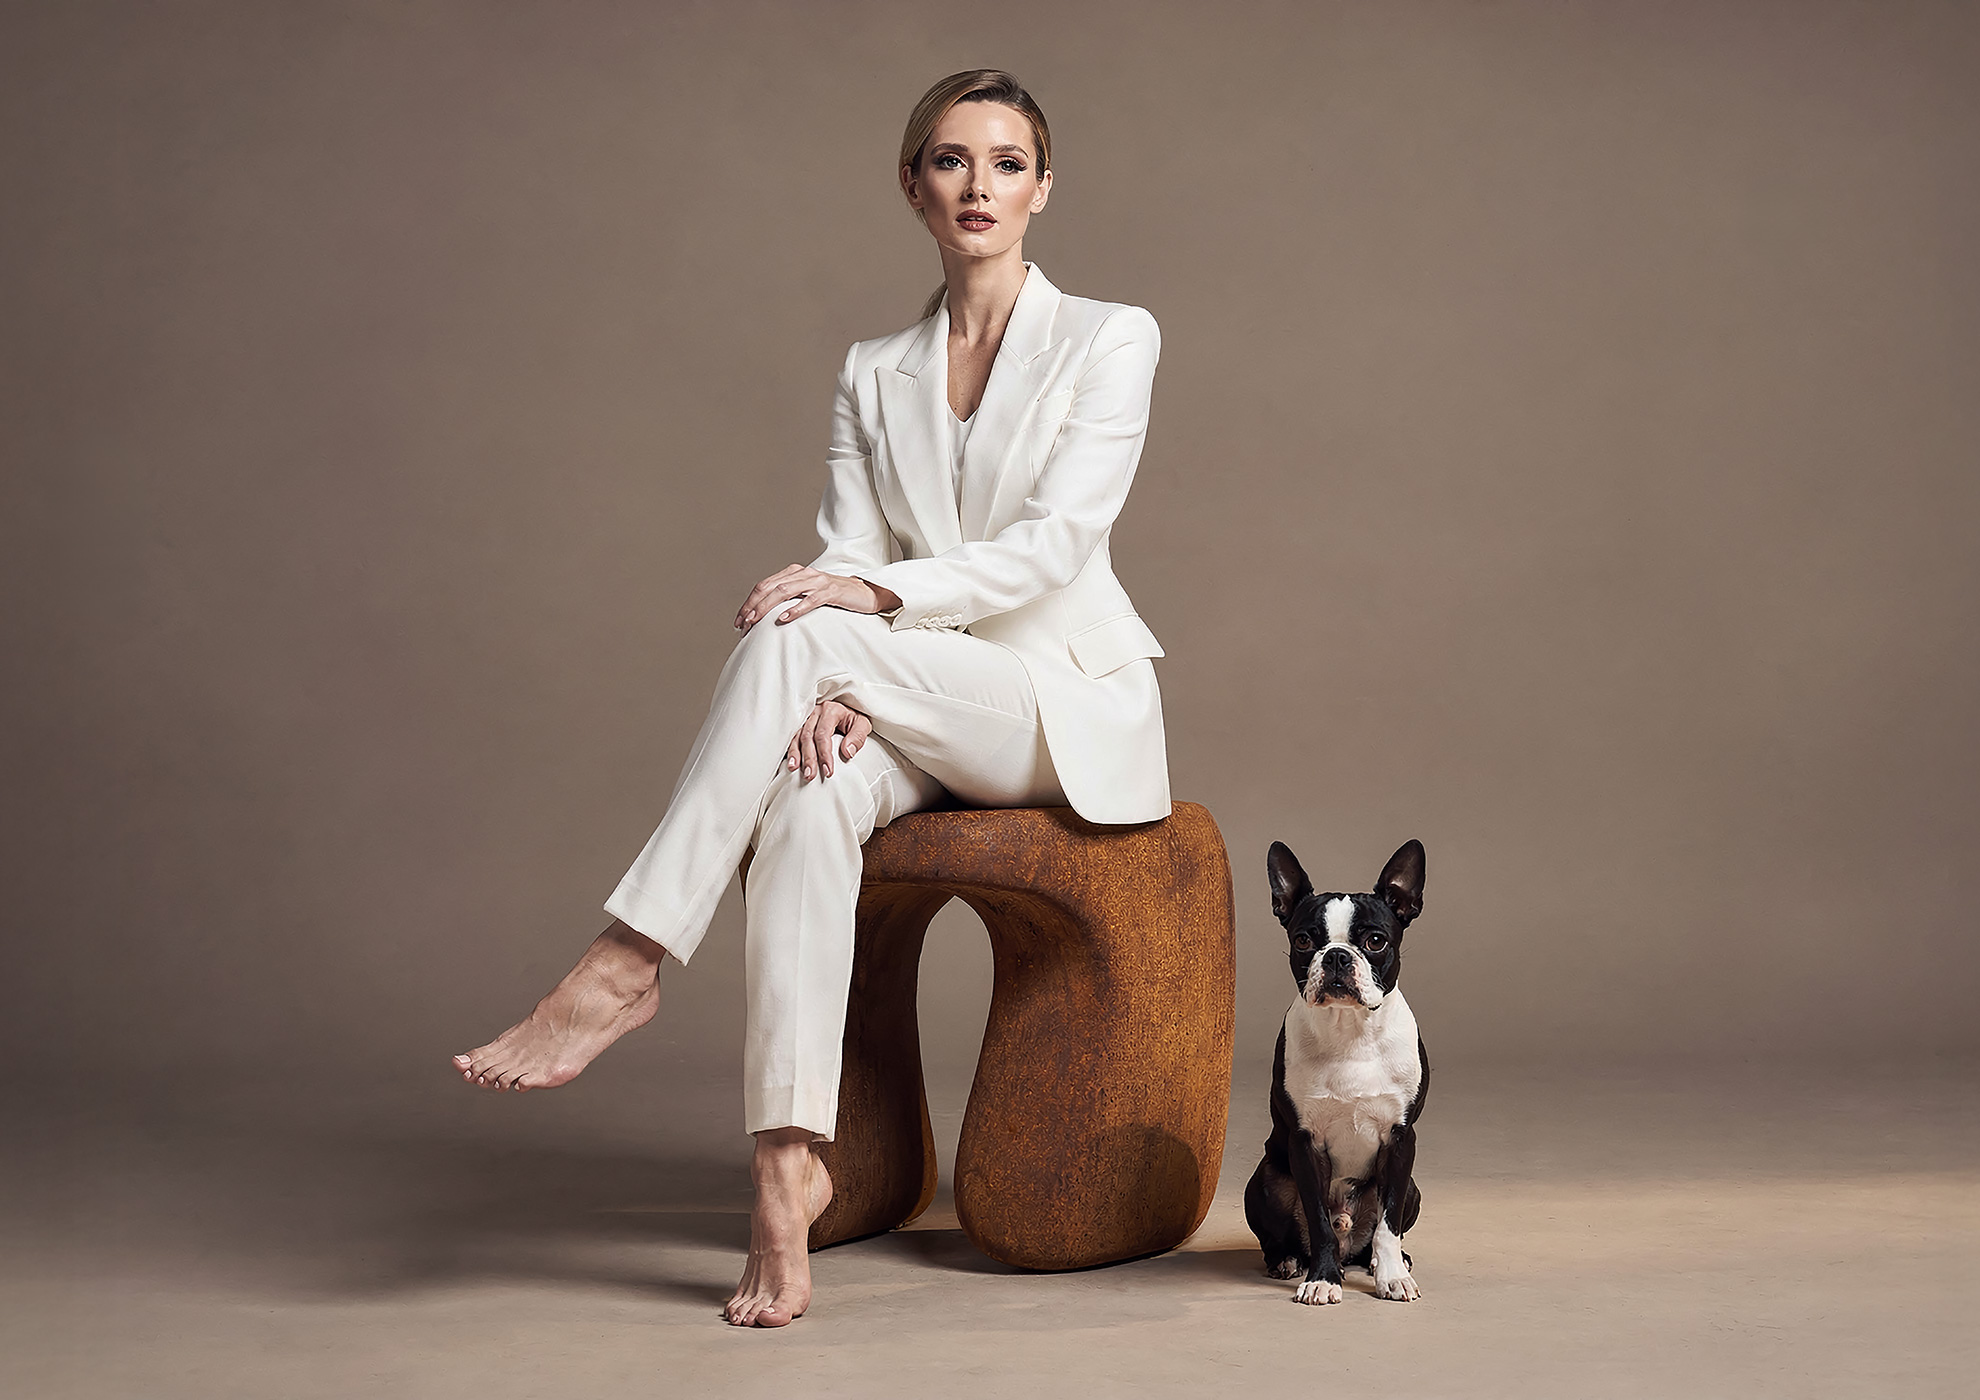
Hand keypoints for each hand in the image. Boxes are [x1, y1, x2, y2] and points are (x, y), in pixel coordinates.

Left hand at [735, 565, 900, 632]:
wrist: (865, 593)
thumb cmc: (834, 598)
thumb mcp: (807, 595)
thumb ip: (789, 600)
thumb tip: (765, 618)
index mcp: (794, 573)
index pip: (764, 585)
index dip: (749, 602)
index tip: (738, 621)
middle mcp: (804, 574)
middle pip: (770, 587)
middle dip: (753, 606)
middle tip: (742, 624)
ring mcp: (818, 581)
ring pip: (785, 591)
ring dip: (767, 607)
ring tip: (755, 621)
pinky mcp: (832, 591)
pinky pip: (810, 600)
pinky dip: (795, 609)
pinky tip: (783, 619)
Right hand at [787, 699, 872, 780]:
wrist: (849, 712)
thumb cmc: (854, 719)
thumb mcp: (863, 724)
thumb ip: (857, 737)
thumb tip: (847, 752)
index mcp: (831, 711)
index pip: (823, 734)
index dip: (824, 753)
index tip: (828, 770)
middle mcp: (816, 714)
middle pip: (808, 736)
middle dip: (809, 758)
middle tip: (810, 775)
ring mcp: (808, 720)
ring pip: (798, 737)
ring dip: (796, 755)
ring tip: (794, 769)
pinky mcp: (803, 727)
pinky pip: (794, 738)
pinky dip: (792, 751)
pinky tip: (791, 763)